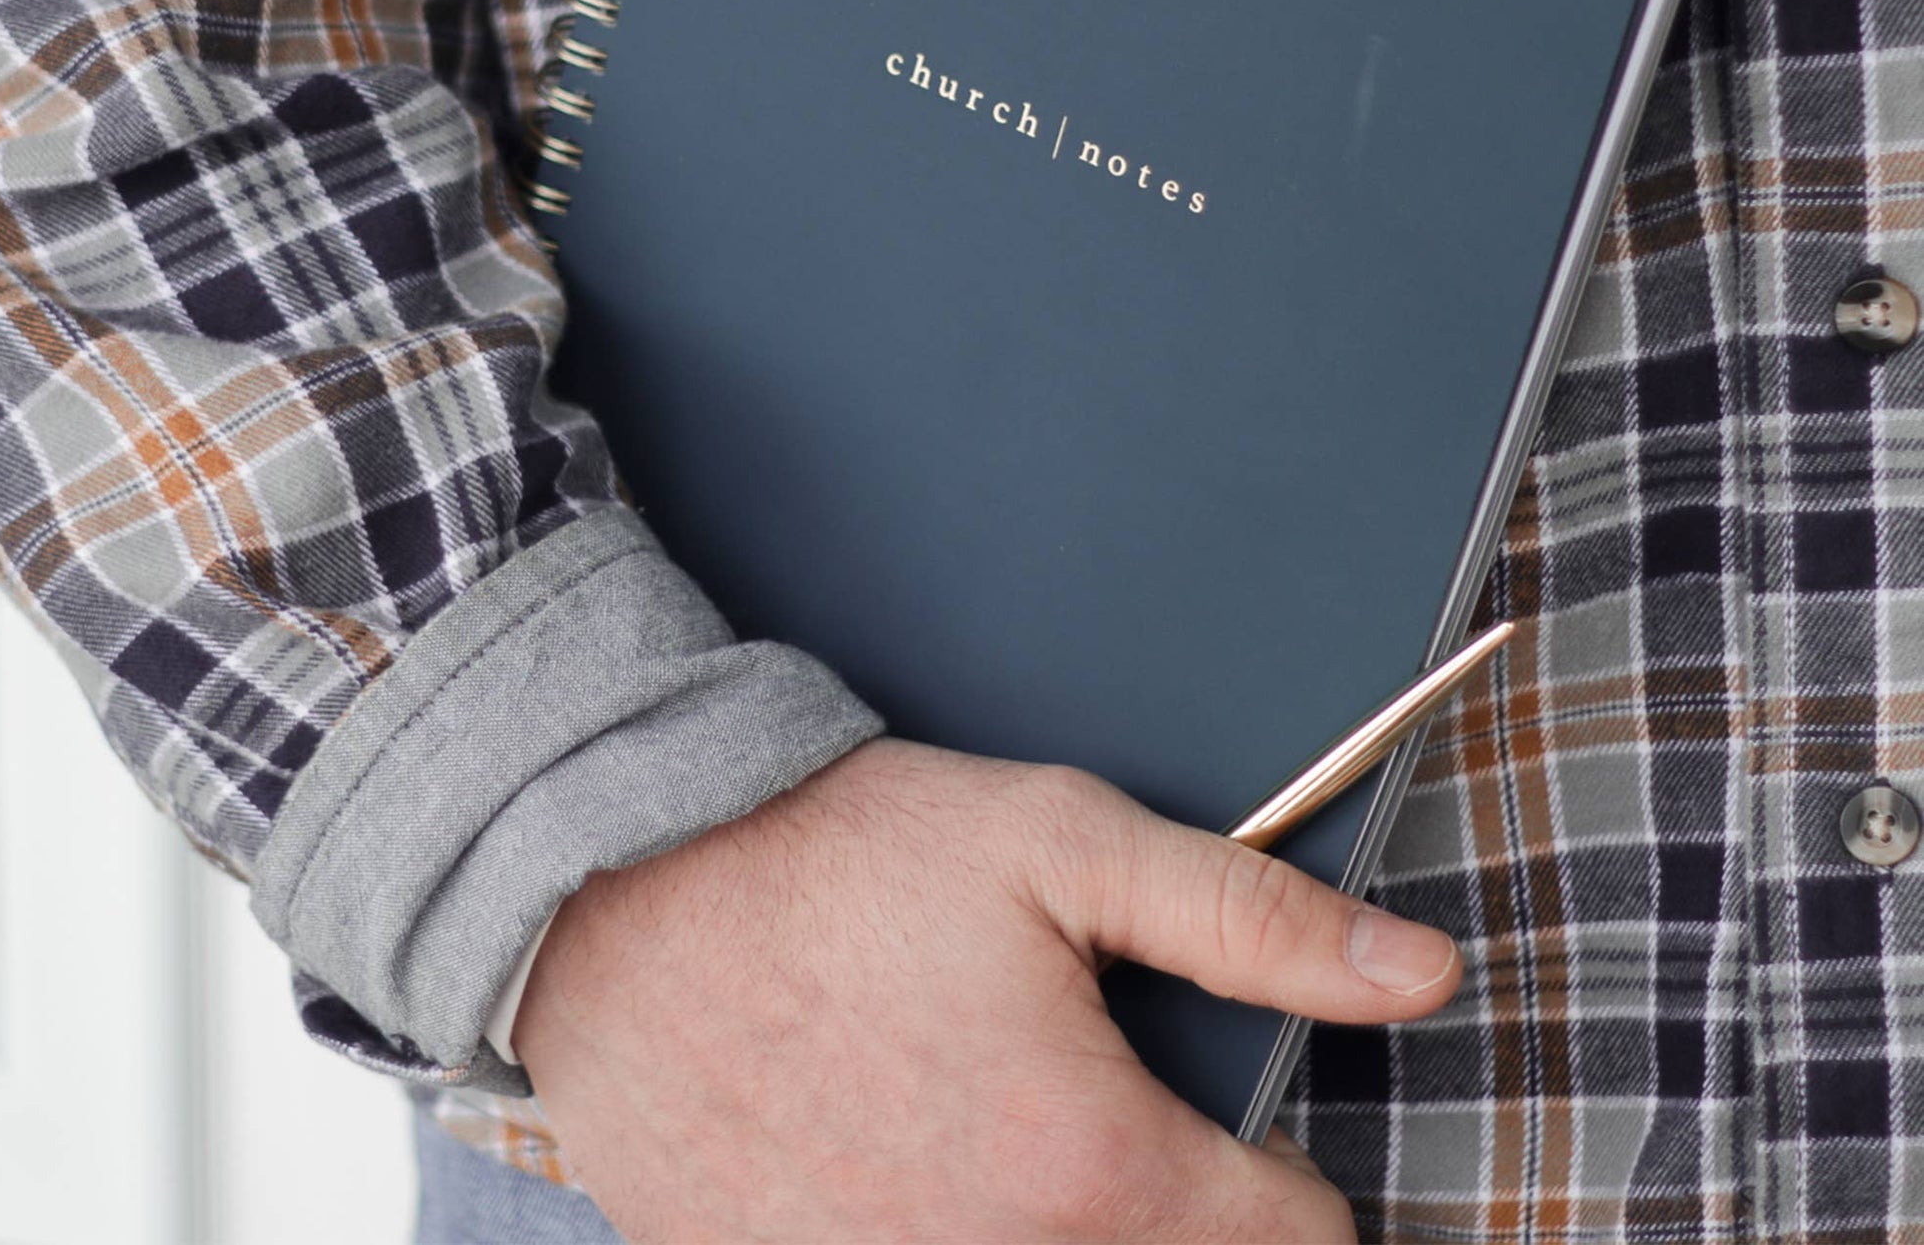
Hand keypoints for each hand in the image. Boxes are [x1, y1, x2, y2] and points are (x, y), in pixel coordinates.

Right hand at [513, 737, 1458, 1241]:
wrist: (624, 891)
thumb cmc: (844, 857)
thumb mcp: (1061, 843)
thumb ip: (1251, 920)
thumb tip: (1424, 977)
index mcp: (1095, 1174)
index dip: (1282, 1172)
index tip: (1228, 1118)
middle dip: (1167, 1212)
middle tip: (1084, 1106)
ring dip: (1052, 1227)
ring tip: (986, 1121)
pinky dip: (938, 1234)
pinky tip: (896, 1155)